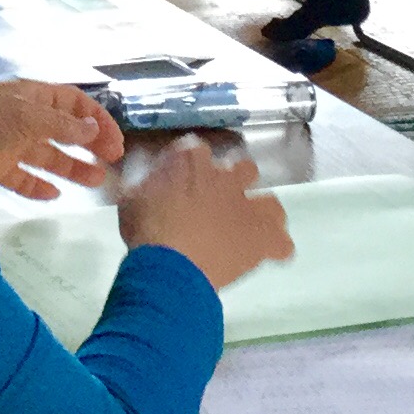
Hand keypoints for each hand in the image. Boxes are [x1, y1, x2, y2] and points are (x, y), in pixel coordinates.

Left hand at [0, 80, 123, 199]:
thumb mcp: (25, 117)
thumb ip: (60, 125)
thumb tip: (92, 128)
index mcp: (29, 96)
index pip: (72, 101)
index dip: (96, 118)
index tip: (116, 143)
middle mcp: (20, 117)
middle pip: (62, 129)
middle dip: (88, 144)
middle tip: (112, 163)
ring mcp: (7, 142)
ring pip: (46, 155)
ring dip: (71, 167)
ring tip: (96, 182)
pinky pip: (21, 177)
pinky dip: (38, 185)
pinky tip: (54, 195)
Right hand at [118, 136, 292, 292]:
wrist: (170, 263)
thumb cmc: (145, 230)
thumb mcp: (131, 200)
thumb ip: (141, 188)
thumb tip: (140, 186)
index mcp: (191, 161)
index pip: (196, 150)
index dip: (192, 165)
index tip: (182, 180)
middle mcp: (225, 176)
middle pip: (244, 169)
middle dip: (237, 183)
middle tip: (219, 204)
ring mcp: (248, 206)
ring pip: (270, 202)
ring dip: (262, 212)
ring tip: (250, 228)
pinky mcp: (261, 237)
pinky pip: (282, 244)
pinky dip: (275, 248)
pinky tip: (266, 255)